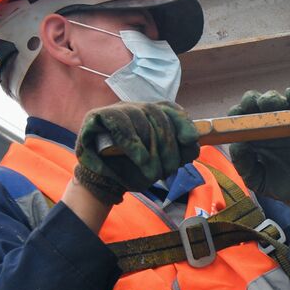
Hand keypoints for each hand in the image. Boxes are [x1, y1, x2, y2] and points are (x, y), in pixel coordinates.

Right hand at [74, 102, 199, 204]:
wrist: (103, 181)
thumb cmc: (133, 170)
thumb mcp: (161, 162)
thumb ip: (179, 151)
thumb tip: (193, 142)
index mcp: (150, 114)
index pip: (169, 108)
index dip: (182, 121)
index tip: (191, 139)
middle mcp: (135, 107)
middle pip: (157, 115)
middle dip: (167, 146)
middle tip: (168, 170)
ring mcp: (116, 110)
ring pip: (140, 119)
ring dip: (150, 151)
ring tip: (153, 174)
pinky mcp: (97, 117)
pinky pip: (120, 124)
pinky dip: (133, 144)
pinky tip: (140, 160)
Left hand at [227, 88, 289, 207]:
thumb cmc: (279, 183)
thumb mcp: (257, 180)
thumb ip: (244, 166)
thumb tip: (237, 146)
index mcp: (251, 136)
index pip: (238, 118)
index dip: (236, 113)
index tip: (237, 115)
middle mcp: (266, 125)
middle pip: (254, 102)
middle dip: (252, 100)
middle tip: (255, 106)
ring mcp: (286, 121)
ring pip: (276, 99)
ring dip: (272, 98)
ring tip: (275, 104)